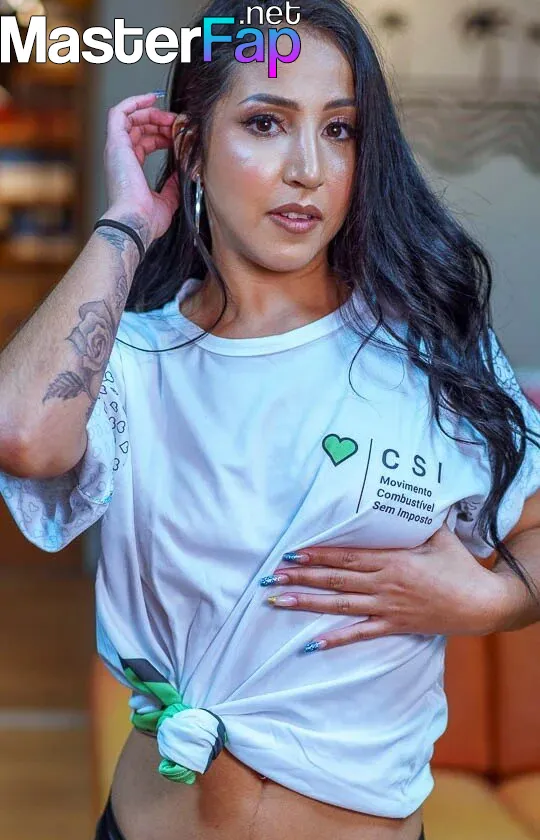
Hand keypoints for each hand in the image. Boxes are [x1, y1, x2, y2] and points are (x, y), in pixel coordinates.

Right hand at [104, 92, 179, 243]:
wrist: (136, 222)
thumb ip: (173, 184)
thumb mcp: (168, 199)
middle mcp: (121, 158)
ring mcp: (116, 150)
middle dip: (159, 122)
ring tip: (169, 116)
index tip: (178, 134)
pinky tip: (151, 98)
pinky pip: (119, 113)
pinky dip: (134, 102)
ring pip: (130, 118)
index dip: (162, 135)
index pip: (144, 143)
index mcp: (130, 170)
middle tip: (177, 123)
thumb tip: (182, 172)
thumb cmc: (147, 219)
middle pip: (138, 128)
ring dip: (151, 113)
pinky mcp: (115, 143)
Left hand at [262, 523, 510, 650]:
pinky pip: (360, 633)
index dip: (317, 555)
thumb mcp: (438, 537)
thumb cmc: (460, 567)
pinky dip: (336, 638)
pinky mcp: (394, 626)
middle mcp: (385, 584)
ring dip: (307, 604)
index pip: (347, 557)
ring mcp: (387, 607)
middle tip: (272, 577)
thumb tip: (405, 498)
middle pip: (335, 580)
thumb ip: (417, 522)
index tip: (292, 553)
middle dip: (301, 578)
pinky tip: (312, 643)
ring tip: (279, 602)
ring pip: (340, 605)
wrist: (481, 604)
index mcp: (393, 560)